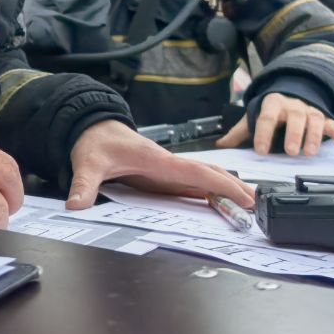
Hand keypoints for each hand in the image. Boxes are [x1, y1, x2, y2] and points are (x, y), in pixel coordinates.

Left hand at [65, 120, 254, 210]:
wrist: (91, 127)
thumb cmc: (95, 142)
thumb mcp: (87, 163)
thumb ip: (83, 184)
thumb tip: (76, 205)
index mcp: (157, 160)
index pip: (196, 172)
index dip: (221, 185)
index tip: (243, 196)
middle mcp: (167, 164)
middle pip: (208, 174)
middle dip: (233, 188)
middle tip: (256, 205)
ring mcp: (167, 170)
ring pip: (204, 178)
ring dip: (225, 189)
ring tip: (247, 204)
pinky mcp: (162, 176)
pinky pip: (191, 184)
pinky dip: (210, 192)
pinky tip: (219, 203)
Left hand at [214, 92, 333, 156]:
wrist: (289, 96)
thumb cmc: (270, 112)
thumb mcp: (253, 117)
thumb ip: (239, 132)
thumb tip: (220, 144)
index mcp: (272, 103)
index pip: (267, 117)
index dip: (264, 133)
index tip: (261, 151)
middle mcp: (293, 105)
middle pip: (296, 116)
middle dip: (294, 133)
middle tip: (290, 151)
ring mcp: (310, 111)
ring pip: (315, 120)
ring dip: (313, 136)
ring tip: (309, 153)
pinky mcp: (324, 119)